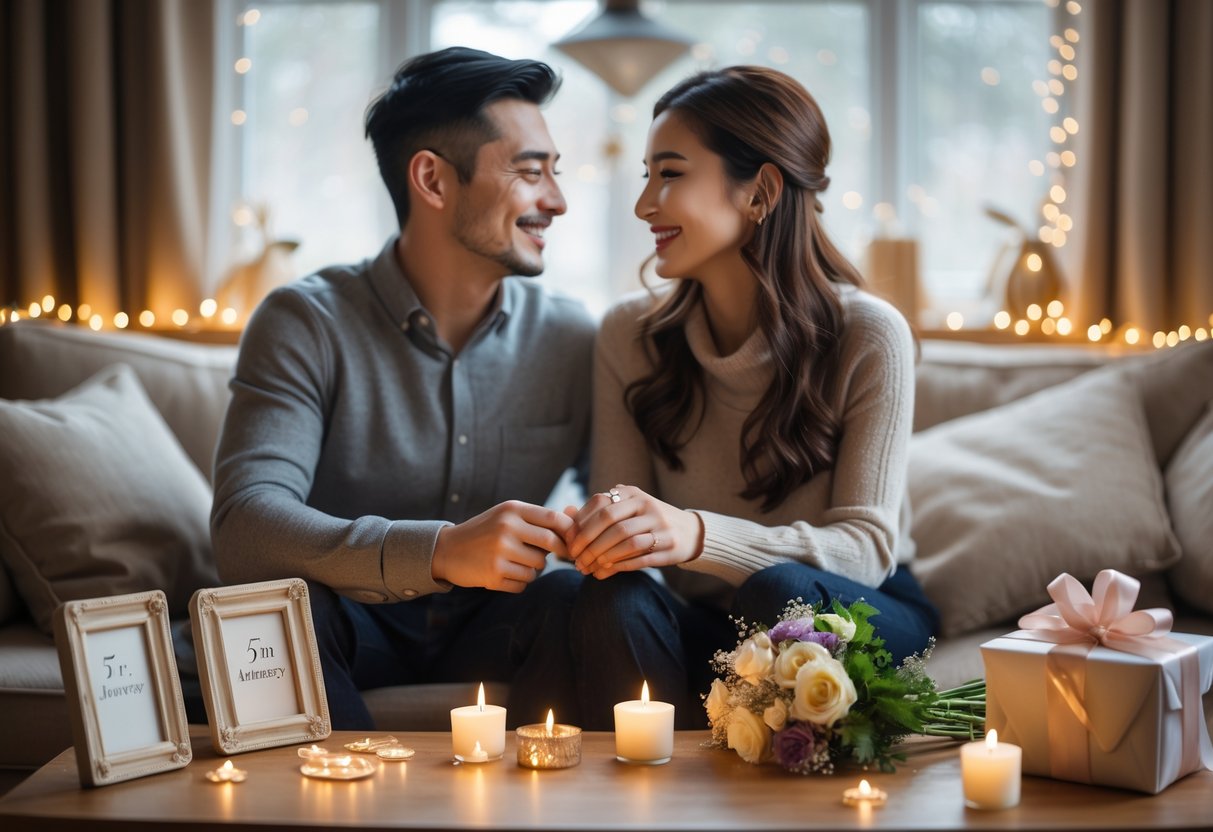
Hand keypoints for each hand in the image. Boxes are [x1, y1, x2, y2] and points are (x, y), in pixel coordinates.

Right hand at [432, 501, 572, 591]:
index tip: (574, 541)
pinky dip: (520, 582)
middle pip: (550, 544)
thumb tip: (576, 520)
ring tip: (517, 562)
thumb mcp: (507, 516)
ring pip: (538, 567)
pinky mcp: (493, 575)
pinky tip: (505, 573)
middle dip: (561, 552)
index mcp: (512, 511)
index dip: (570, 532)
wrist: (447, 550)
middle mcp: (506, 529)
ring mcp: (499, 553)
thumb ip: (537, 519)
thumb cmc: (485, 531)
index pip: (553, 519)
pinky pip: (523, 584)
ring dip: (534, 569)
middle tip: (562, 556)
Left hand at [565, 485, 703, 578]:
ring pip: (625, 541)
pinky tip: (604, 573)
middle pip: (611, 522)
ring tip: (587, 569)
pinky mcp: (670, 545)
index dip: (581, 525)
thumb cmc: (647, 522)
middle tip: (575, 559)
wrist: (689, 533)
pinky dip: (619, 567)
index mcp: (633, 494)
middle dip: (588, 543)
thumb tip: (565, 513)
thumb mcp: (626, 511)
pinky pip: (640, 558)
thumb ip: (597, 512)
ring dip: (602, 557)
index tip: (569, 543)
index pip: (600, 505)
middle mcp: (648, 505)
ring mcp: (661, 525)